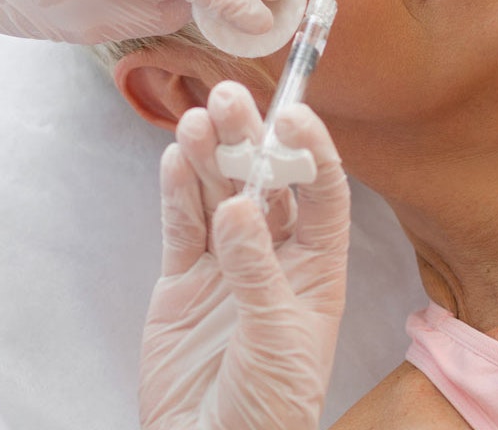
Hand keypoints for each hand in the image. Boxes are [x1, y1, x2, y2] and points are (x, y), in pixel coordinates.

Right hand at [139, 81, 349, 429]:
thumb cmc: (270, 406)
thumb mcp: (277, 338)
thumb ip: (256, 271)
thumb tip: (237, 208)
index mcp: (316, 268)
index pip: (321, 195)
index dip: (310, 150)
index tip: (293, 114)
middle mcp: (273, 256)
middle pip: (263, 183)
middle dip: (249, 139)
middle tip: (230, 97)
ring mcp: (225, 265)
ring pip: (217, 195)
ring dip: (209, 156)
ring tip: (197, 119)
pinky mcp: (182, 280)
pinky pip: (180, 227)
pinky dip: (177, 192)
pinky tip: (176, 158)